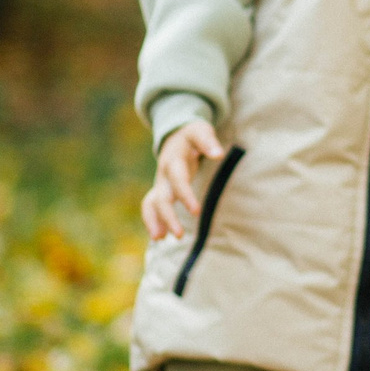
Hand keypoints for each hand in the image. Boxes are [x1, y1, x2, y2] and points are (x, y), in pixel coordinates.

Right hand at [142, 119, 223, 238]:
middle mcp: (163, 174)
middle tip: (179, 235)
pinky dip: (152, 221)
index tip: (196, 212)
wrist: (175, 133)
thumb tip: (218, 154)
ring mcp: (160, 183)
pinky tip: (159, 237)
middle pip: (161, 198)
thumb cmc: (192, 134)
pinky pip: (151, 206)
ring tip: (160, 239)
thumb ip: (208, 141)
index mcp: (173, 160)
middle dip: (169, 217)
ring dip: (155, 221)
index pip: (178, 180)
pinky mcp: (160, 190)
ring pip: (152, 204)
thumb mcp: (200, 131)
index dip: (185, 195)